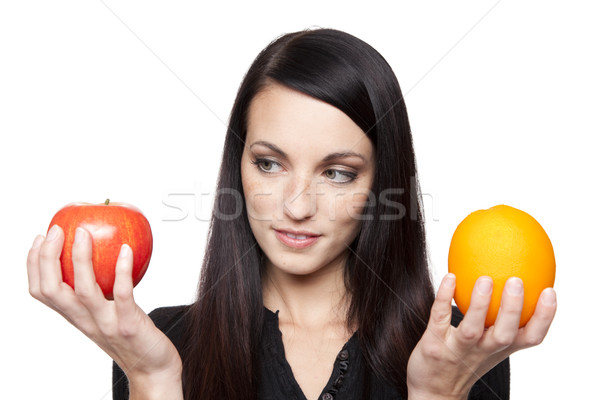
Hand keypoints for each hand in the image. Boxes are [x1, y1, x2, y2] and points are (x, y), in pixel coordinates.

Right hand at [27, 225, 182, 388]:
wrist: (152, 368)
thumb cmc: (132, 335)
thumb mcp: (107, 313)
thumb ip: (100, 290)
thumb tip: (105, 249)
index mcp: (76, 317)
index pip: (42, 292)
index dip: (34, 265)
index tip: (38, 238)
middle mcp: (85, 321)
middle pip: (53, 290)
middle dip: (47, 258)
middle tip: (55, 230)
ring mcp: (105, 324)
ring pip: (83, 291)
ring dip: (80, 259)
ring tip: (83, 233)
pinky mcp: (128, 325)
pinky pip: (123, 295)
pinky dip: (122, 271)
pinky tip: (126, 249)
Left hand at [406, 273, 556, 399]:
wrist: (435, 390)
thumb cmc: (466, 359)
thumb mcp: (489, 343)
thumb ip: (501, 318)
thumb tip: (513, 275)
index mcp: (501, 348)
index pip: (530, 337)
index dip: (543, 318)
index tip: (550, 292)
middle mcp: (482, 350)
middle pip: (504, 334)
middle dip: (512, 309)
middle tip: (517, 281)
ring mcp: (457, 349)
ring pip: (471, 329)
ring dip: (480, 305)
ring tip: (485, 279)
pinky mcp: (434, 344)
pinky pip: (439, 318)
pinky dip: (444, 298)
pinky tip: (450, 277)